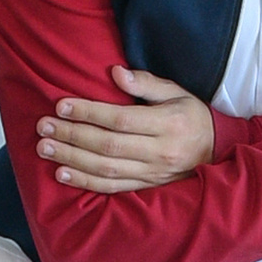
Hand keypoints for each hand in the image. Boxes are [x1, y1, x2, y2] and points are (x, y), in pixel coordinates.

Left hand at [36, 68, 215, 191]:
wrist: (218, 151)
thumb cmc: (193, 117)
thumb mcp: (177, 93)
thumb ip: (146, 83)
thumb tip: (116, 72)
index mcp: (167, 125)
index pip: (120, 119)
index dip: (88, 113)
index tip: (61, 106)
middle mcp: (159, 152)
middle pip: (107, 146)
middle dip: (72, 136)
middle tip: (44, 128)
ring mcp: (153, 174)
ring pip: (106, 169)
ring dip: (72, 159)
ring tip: (45, 149)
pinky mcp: (147, 188)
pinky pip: (112, 188)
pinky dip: (85, 182)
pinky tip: (63, 174)